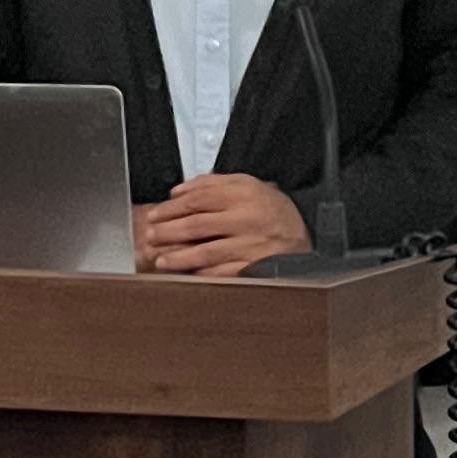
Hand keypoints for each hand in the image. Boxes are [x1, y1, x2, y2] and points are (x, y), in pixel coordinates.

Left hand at [136, 176, 308, 277]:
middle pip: (197, 225)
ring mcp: (250, 244)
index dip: (171, 208)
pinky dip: (202, 274)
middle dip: (168, 232)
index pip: (198, 199)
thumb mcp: (247, 184)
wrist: (305, 233)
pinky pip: (222, 272)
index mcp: (243, 193)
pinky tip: (188, 275)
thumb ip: (212, 183)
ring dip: (178, 257)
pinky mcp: (255, 266)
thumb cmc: (271, 209)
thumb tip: (178, 191)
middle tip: (151, 237)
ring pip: (205, 252)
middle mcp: (246, 218)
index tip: (155, 215)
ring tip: (161, 260)